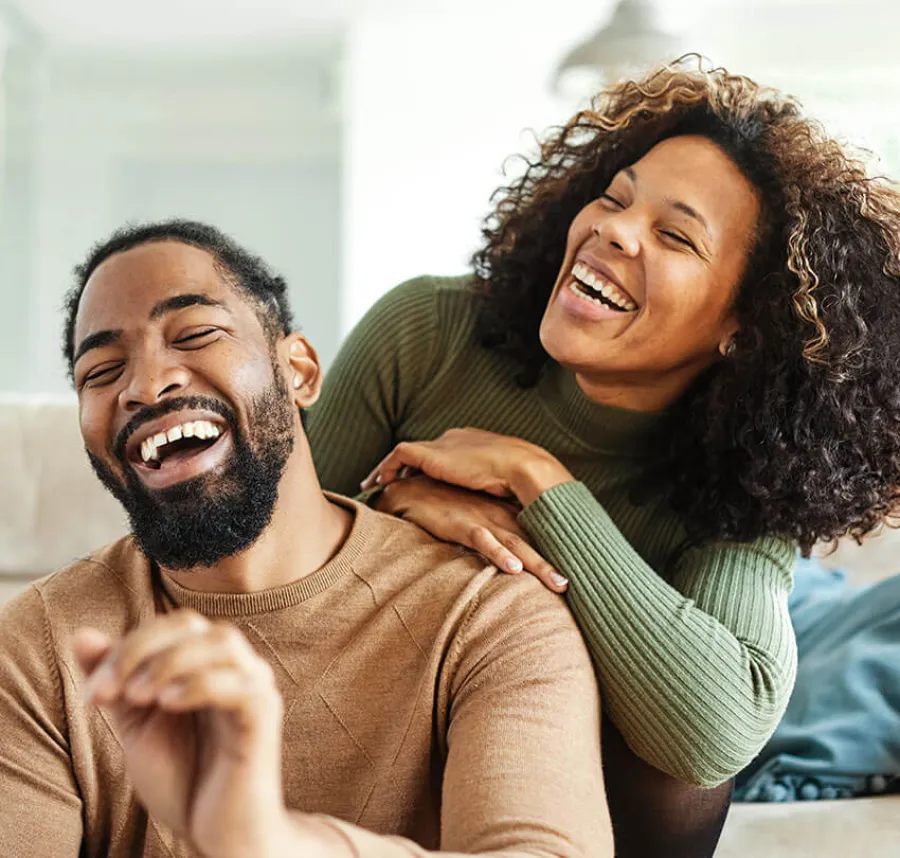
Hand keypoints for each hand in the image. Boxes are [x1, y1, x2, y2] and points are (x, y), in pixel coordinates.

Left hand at [74, 611, 287, 857]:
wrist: (218, 834)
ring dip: (171, 662)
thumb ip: (117, 682)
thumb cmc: (184, 778)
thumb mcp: (138, 725)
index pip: (173, 625)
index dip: (129, 646)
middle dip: (143, 650)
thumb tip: (82, 636)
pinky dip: (199, 684)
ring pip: (222, 643)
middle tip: (113, 692)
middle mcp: (238, 666)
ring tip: (140, 697)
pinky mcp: (264, 715)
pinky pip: (239, 683)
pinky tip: (169, 704)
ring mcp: (256, 687)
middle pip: (194, 624)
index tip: (94, 692)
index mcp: (209, 663)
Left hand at [362, 428, 574, 506]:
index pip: (443, 454)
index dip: (428, 469)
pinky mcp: (432, 453)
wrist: (522, 466)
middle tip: (387, 480)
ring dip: (387, 468)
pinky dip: (386, 467)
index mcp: (473, 445)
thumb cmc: (521, 481)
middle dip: (404, 466)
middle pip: (422, 451)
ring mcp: (443, 444)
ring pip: (404, 452)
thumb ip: (494, 491)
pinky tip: (378, 483)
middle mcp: (455, 439)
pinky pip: (399, 455)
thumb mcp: (505, 486)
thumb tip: (497, 510)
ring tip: (373, 484)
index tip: (417, 480)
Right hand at [377, 474, 568, 591]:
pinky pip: (484, 541)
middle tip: (573, 585)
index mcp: (503, 514)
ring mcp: (482, 519)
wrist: (410, 492)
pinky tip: (513, 568)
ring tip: (559, 583)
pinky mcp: (461, 523)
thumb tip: (511, 553)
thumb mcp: (473, 519)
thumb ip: (492, 533)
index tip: (577, 571)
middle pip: (533, 542)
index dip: (555, 553)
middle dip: (554, 564)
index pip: (536, 535)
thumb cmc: (441, 507)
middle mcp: (498, 516)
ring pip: (516, 545)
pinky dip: (499, 554)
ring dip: (538, 565)